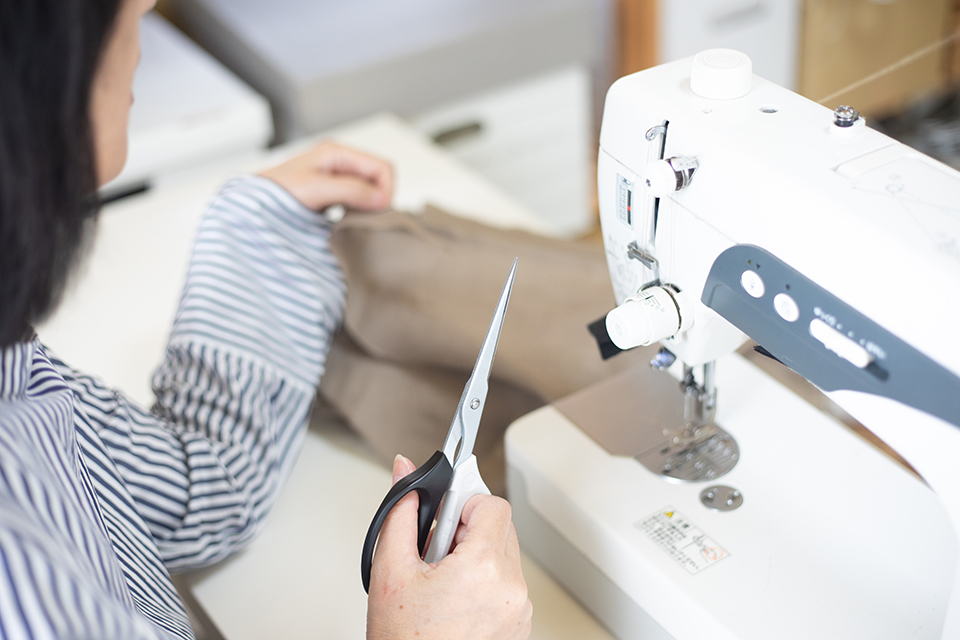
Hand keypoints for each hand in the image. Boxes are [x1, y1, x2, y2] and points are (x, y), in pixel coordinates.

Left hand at [259, 141, 393, 211]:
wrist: (252, 206)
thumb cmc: (276, 193)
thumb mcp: (316, 189)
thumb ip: (351, 190)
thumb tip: (382, 198)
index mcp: (337, 152)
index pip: (383, 168)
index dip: (386, 190)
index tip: (377, 212)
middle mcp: (339, 161)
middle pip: (378, 178)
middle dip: (378, 199)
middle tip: (365, 218)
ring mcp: (336, 177)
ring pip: (370, 190)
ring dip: (368, 205)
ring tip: (353, 219)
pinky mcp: (332, 192)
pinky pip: (358, 200)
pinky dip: (358, 210)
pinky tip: (345, 219)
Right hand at [366, 456, 532, 639]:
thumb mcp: (390, 570)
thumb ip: (401, 512)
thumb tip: (405, 471)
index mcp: (483, 568)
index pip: (492, 504)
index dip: (464, 503)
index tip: (445, 515)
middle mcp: (510, 588)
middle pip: (500, 528)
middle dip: (467, 530)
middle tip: (436, 551)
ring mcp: (519, 610)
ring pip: (504, 556)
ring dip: (476, 557)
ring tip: (442, 582)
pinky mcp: (519, 626)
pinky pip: (507, 585)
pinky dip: (485, 583)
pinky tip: (455, 600)